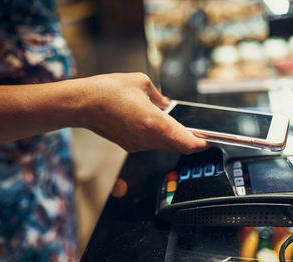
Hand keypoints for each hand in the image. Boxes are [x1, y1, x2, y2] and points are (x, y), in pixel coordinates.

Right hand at [79, 72, 209, 153]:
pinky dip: (158, 137)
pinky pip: (150, 143)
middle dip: (190, 141)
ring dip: (173, 138)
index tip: (211, 141)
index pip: (186, 142)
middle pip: (176, 146)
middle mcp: (146, 138)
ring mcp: (137, 144)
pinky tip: (156, 124)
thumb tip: (166, 105)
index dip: (201, 144)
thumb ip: (159, 97)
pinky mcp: (128, 145)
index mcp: (154, 123)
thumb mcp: (141, 83)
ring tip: (179, 125)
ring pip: (163, 145)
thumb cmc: (108, 91)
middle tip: (200, 133)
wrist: (82, 104)